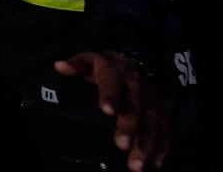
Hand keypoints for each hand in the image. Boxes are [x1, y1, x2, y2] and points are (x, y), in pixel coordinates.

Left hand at [55, 52, 169, 171]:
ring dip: (146, 143)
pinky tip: (155, 163)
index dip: (110, 95)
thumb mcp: (88, 61)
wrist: (129, 65)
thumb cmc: (103, 69)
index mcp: (115, 72)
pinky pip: (164, 129)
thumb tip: (59, 66)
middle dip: (129, 126)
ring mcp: (150, 99)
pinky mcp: (160, 110)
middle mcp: (135, 85)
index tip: (107, 111)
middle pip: (134, 106)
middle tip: (121, 145)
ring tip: (135, 164)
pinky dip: (162, 146)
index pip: (112, 83)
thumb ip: (75, 65)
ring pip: (152, 121)